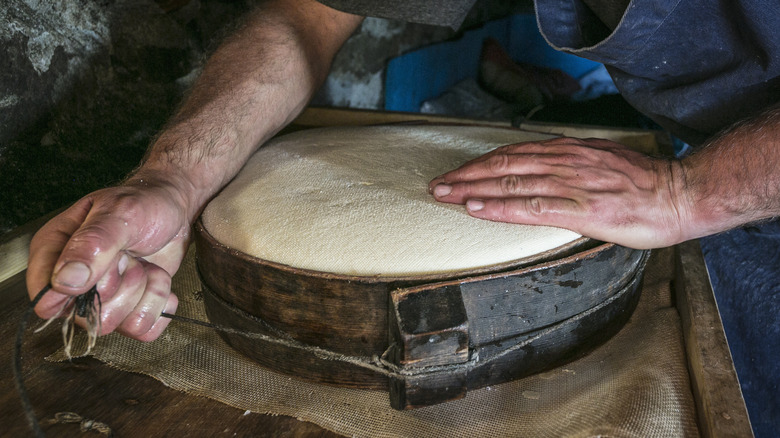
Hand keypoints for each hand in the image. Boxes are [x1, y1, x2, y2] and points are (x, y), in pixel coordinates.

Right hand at [26, 174, 190, 340]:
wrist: (175, 209)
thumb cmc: (143, 203)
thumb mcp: (119, 215)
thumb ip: (92, 246)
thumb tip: (65, 283)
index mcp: (55, 252)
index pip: (45, 299)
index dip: (80, 292)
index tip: (110, 265)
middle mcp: (73, 282)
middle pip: (88, 317)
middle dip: (124, 287)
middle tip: (133, 258)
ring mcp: (102, 299)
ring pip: (118, 326)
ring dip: (144, 294)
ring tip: (147, 266)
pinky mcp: (129, 309)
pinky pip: (143, 330)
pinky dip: (159, 306)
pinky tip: (159, 282)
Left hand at [429, 137, 691, 248]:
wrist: (679, 194)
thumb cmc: (643, 184)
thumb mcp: (602, 162)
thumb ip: (571, 165)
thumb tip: (545, 171)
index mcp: (569, 151)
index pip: (514, 153)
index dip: (481, 163)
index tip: (458, 171)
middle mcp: (564, 162)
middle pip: (504, 165)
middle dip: (467, 175)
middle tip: (438, 184)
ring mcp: (571, 184)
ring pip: (510, 183)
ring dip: (472, 189)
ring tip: (445, 195)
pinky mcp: (580, 209)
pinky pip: (531, 206)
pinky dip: (499, 207)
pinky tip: (476, 208)